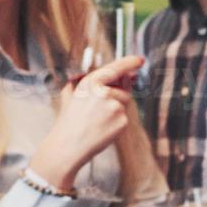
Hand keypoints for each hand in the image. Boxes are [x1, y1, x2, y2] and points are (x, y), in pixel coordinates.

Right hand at [29, 56, 142, 190]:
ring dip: (115, 112)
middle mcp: (103, 92)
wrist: (67, 146)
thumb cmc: (67, 124)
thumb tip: (103, 80)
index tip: (139, 60)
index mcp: (90, 83)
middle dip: (117, 98)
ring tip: (97, 123)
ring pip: (123, 105)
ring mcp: (114, 106)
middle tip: (101, 112)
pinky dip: (116, 124)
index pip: (115, 68)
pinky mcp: (122, 120)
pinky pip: (124, 119)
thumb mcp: (70, 98)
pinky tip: (102, 130)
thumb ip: (85, 86)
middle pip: (123, 90)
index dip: (129, 62)